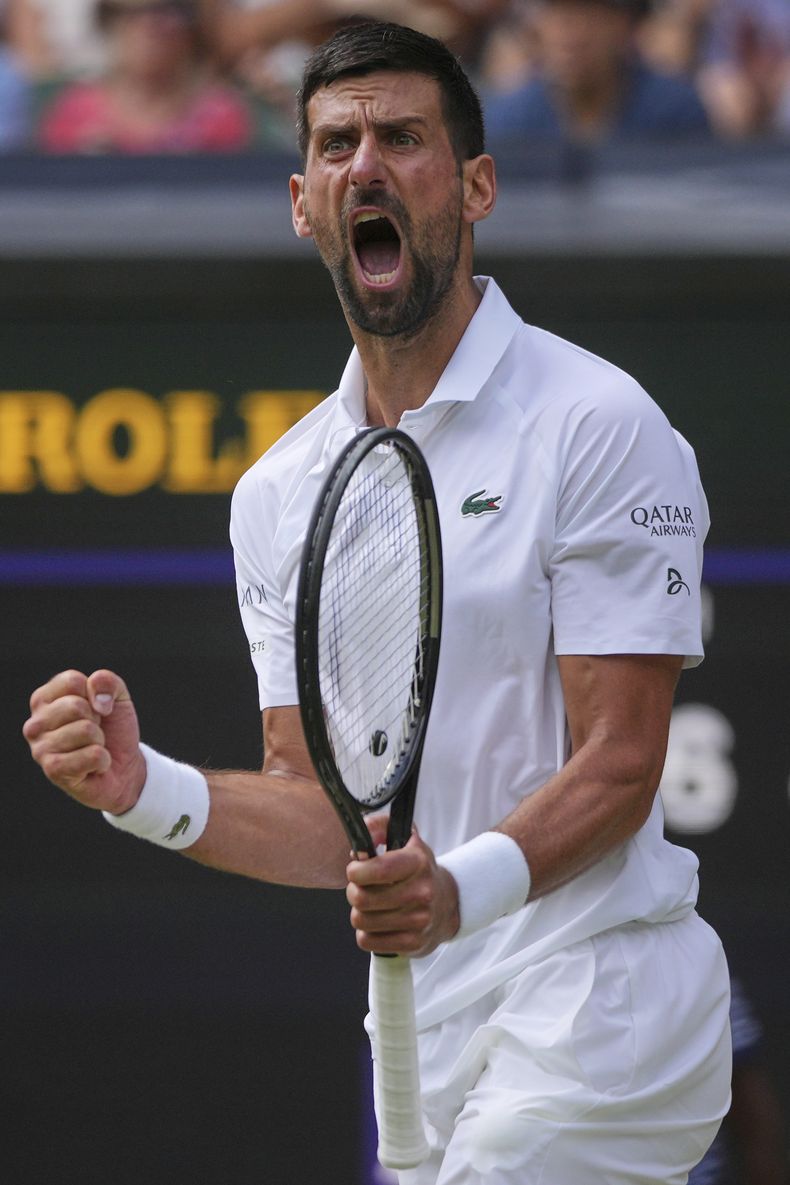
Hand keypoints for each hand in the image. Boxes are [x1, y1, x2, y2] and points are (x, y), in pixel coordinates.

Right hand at [23, 669, 145, 814]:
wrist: (124, 767)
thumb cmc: (113, 729)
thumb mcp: (117, 697)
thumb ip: (107, 681)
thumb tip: (95, 695)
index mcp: (44, 699)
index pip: (73, 681)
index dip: (95, 694)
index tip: (95, 709)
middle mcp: (35, 723)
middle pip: (76, 706)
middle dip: (97, 719)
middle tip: (94, 732)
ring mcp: (40, 748)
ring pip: (86, 730)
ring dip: (99, 740)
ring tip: (92, 748)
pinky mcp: (53, 770)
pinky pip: (92, 754)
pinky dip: (103, 760)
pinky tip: (93, 766)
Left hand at [346, 816, 459, 956]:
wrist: (448, 903)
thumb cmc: (418, 870)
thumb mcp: (406, 839)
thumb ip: (379, 826)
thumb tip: (360, 839)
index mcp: (418, 863)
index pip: (377, 869)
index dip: (356, 870)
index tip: (356, 868)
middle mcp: (421, 893)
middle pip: (362, 898)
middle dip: (354, 890)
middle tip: (361, 887)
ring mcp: (418, 921)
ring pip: (361, 920)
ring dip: (359, 912)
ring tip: (371, 905)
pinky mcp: (412, 943)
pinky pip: (367, 941)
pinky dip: (367, 932)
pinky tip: (378, 922)